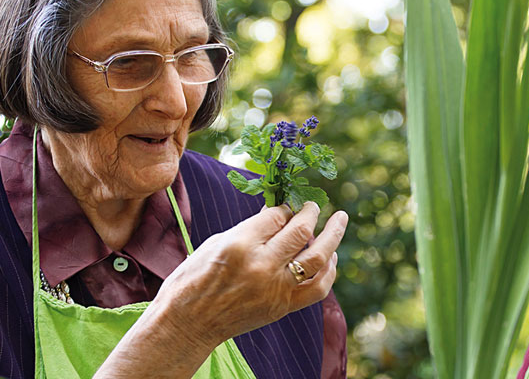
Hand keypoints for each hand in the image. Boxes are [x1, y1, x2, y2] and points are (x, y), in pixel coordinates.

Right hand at [155, 202, 347, 346]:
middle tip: (314, 205)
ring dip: (333, 236)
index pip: (277, 216)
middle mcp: (262, 266)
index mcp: (240, 245)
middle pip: (301, 231)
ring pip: (318, 258)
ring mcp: (275, 289)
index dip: (284, 207)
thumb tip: (277, 213)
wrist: (188, 323)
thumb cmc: (194, 278)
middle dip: (311, 212)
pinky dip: (329, 271)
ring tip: (340, 220)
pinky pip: (317, 288)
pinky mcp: (282, 308)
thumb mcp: (216, 243)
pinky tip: (331, 257)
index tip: (285, 205)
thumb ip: (250, 229)